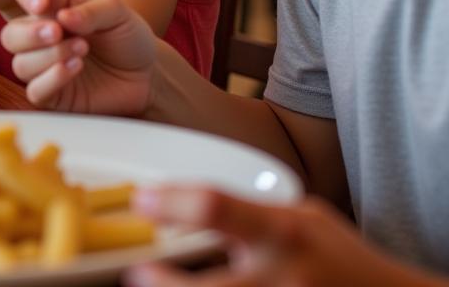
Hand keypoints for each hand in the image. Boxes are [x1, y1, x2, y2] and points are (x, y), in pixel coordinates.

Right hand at [0, 0, 154, 113]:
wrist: (147, 74)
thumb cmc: (127, 36)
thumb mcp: (117, 12)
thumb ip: (92, 11)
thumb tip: (64, 18)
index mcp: (53, 4)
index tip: (41, 4)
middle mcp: (41, 34)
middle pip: (9, 35)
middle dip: (29, 34)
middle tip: (57, 31)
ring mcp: (44, 66)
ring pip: (19, 64)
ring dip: (49, 56)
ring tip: (81, 49)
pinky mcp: (53, 95)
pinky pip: (35, 91)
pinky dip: (51, 79)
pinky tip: (75, 68)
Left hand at [123, 188, 427, 286]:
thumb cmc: (338, 256)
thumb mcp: (301, 216)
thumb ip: (250, 212)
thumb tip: (185, 205)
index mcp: (282, 231)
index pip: (215, 207)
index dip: (170, 202)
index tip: (140, 198)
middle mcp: (282, 277)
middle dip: (163, 283)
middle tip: (137, 272)